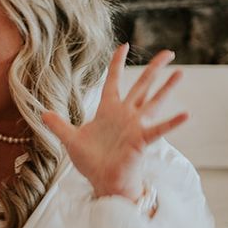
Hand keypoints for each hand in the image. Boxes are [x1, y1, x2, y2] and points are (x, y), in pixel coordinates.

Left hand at [41, 44, 187, 200]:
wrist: (103, 182)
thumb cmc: (91, 162)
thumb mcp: (71, 140)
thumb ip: (58, 125)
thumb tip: (42, 113)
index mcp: (108, 111)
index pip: (114, 81)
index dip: (117, 64)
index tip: (124, 45)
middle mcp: (125, 115)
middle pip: (142, 86)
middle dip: (154, 68)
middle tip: (169, 52)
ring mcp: (135, 126)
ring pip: (153, 102)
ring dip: (167, 88)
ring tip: (180, 73)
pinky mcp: (141, 140)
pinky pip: (158, 129)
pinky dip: (171, 122)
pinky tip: (185, 114)